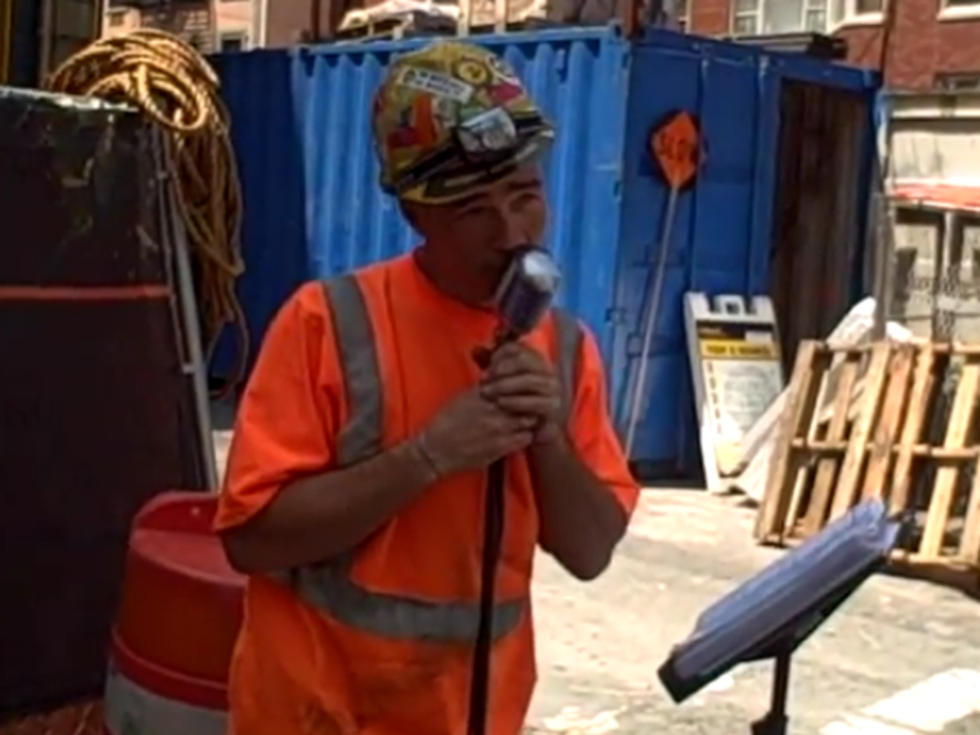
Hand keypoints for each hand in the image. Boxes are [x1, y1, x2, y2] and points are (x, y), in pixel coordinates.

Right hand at [414, 388, 536, 476]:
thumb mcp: (462, 398)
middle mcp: (495, 411)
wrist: (437, 450)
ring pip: (530, 421)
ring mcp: (500, 430)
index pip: (515, 386)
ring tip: (522, 422)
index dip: (520, 389)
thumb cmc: (446, 422)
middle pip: (526, 402)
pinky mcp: (502, 448)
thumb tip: (498, 381)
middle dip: (528, 403)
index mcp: (485, 396)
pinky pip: (525, 439)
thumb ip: (483, 390)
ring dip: (528, 420)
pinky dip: (525, 436)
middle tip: (526, 406)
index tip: (520, 392)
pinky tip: (517, 436)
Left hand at [480, 343, 562, 440]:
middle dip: (501, 370)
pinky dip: (516, 402)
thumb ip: (487, 363)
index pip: (516, 348)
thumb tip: (475, 349)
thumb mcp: (497, 378)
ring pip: (529, 380)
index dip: (499, 355)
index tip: (486, 366)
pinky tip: (501, 403)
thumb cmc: (510, 398)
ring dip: (506, 386)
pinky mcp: (552, 405)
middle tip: (483, 380)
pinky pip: (535, 401)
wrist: (529, 425)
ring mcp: (552, 387)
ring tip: (488, 392)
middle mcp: (546, 368)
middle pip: (524, 361)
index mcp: (533, 357)